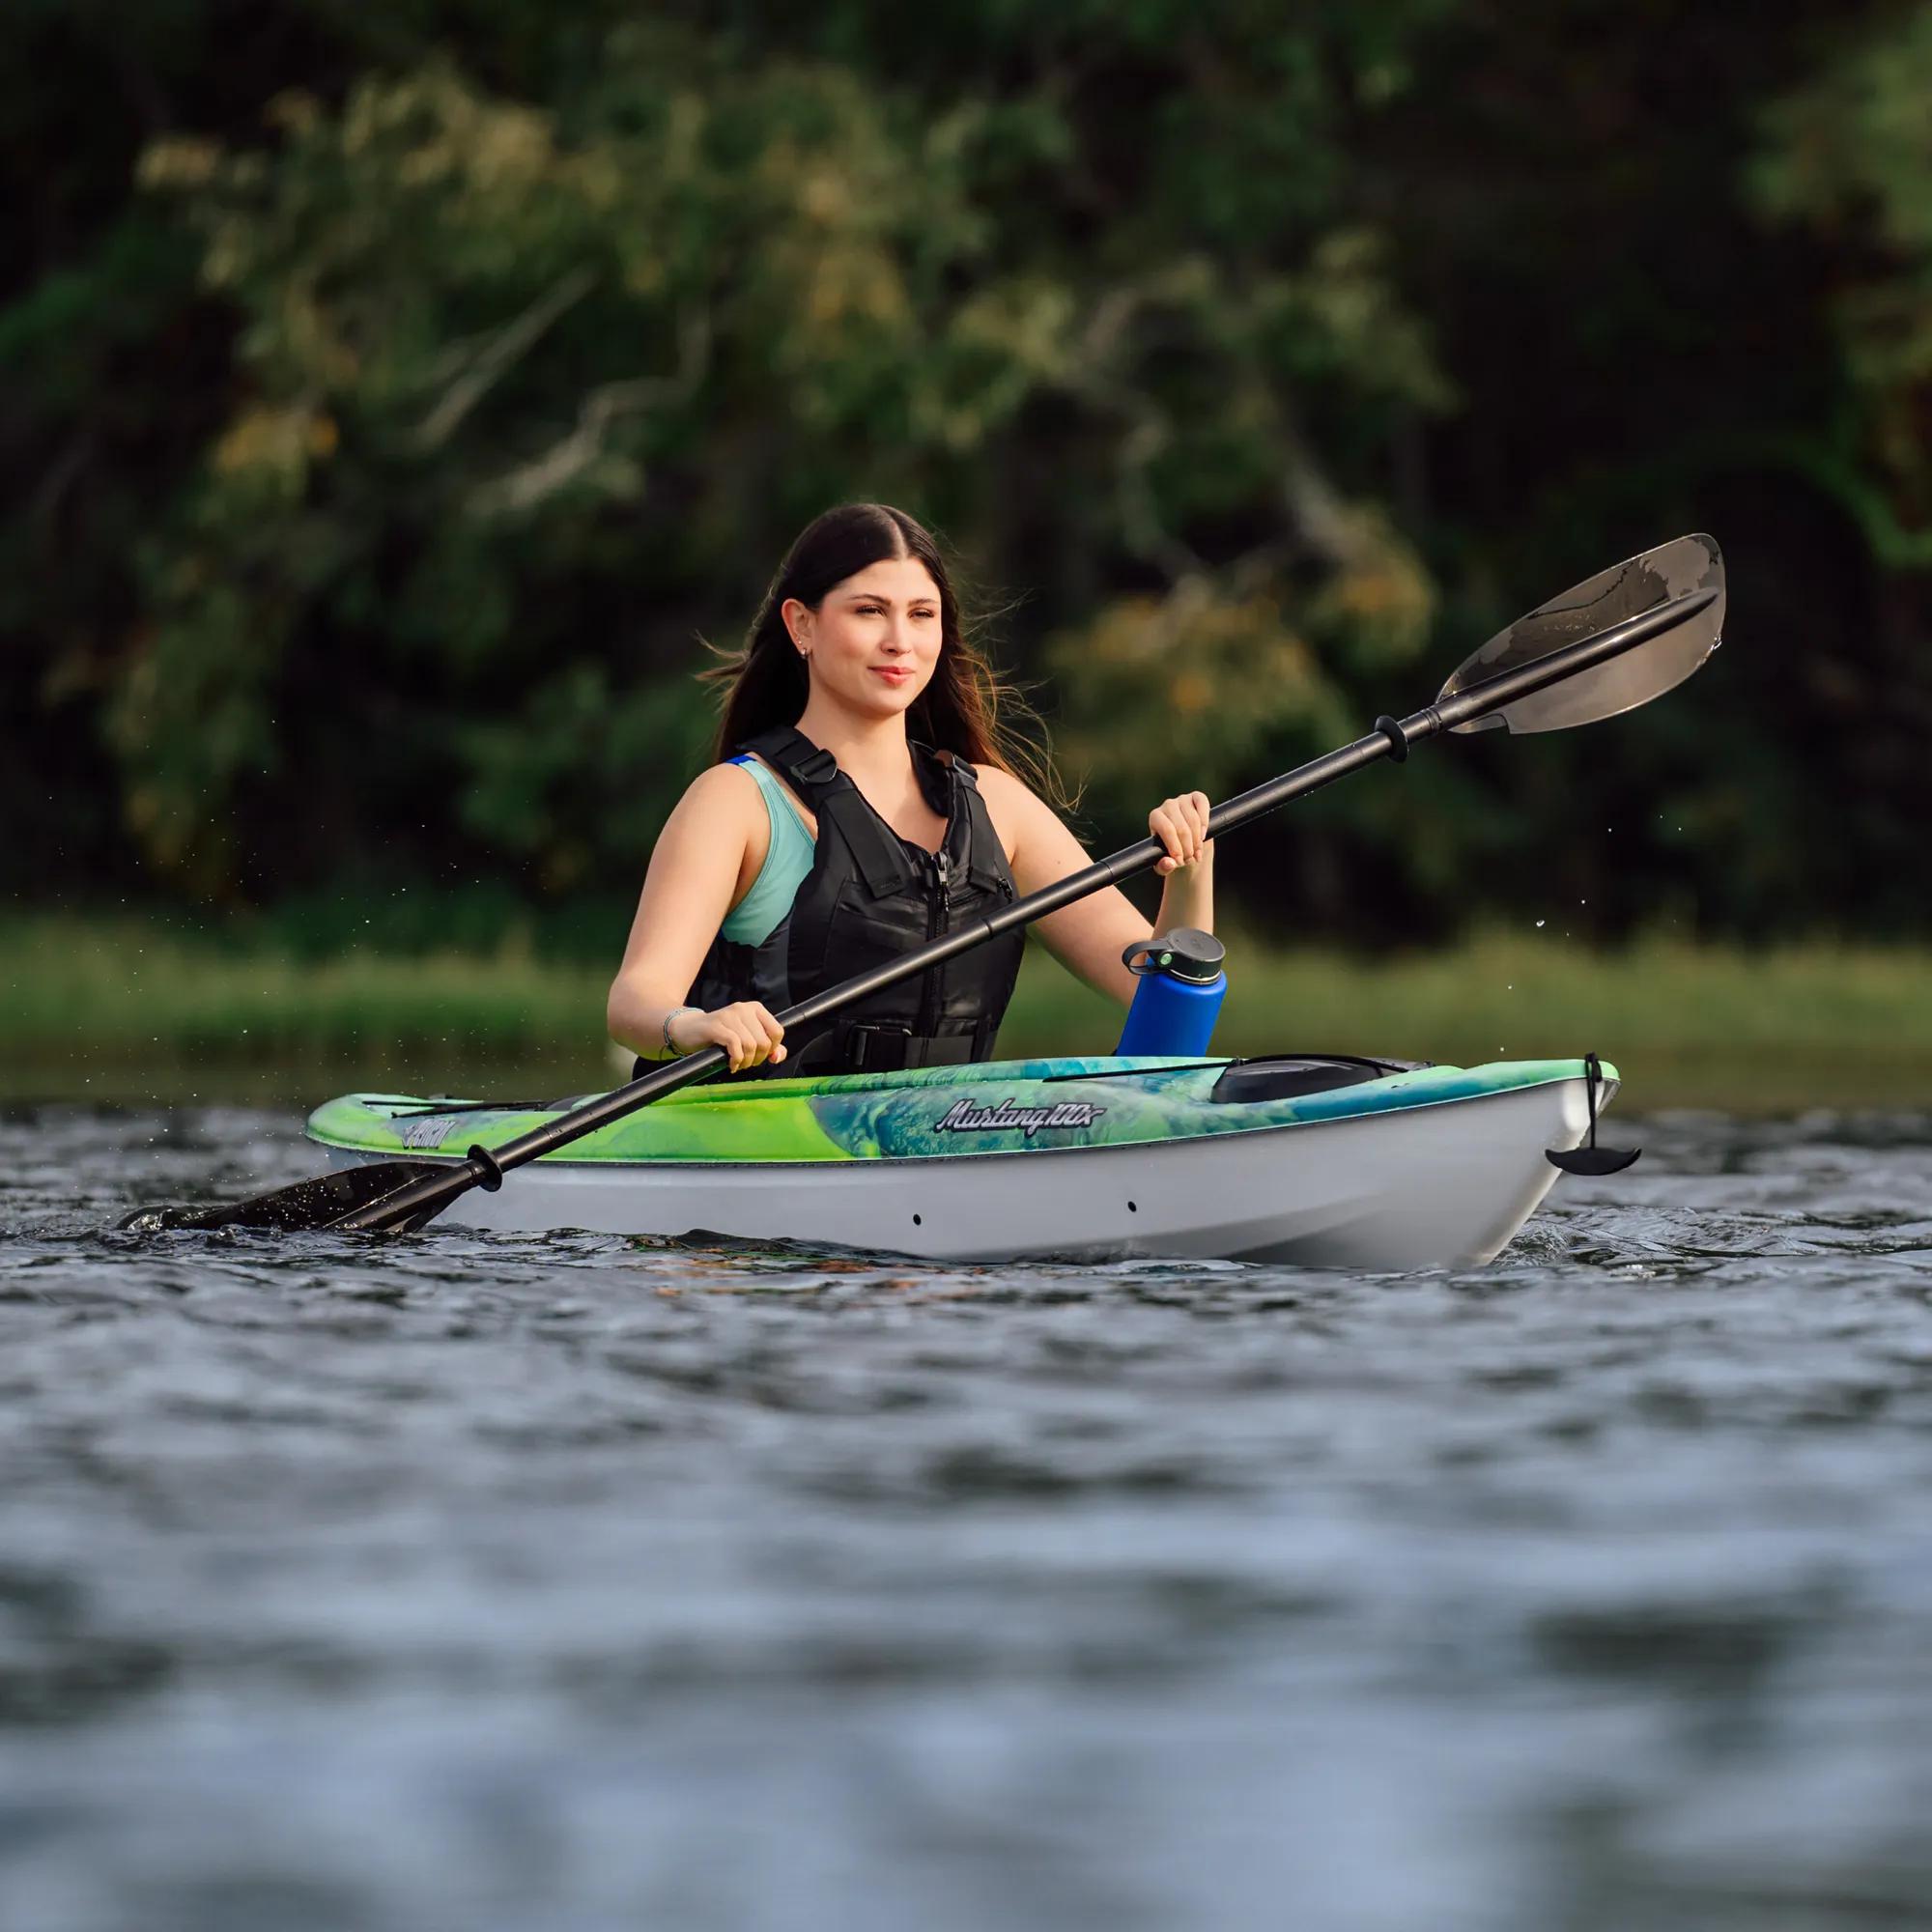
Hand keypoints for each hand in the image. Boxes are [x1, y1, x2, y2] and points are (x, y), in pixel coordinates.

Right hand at [670, 1000, 786, 1069]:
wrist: (688, 1030)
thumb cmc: (720, 1036)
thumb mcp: (747, 1039)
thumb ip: (768, 1047)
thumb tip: (777, 1057)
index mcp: (756, 1009)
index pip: (777, 1031)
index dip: (771, 1049)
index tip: (760, 1056)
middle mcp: (744, 1008)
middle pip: (764, 1042)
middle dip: (757, 1059)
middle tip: (746, 1063)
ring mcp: (729, 1015)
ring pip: (750, 1045)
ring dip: (746, 1061)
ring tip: (738, 1064)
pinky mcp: (716, 1025)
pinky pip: (734, 1045)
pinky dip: (736, 1059)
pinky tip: (731, 1064)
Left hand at [1149, 791, 1211, 875]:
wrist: (1187, 843)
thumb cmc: (1172, 853)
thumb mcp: (1165, 864)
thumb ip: (1163, 866)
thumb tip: (1169, 863)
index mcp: (1156, 817)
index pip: (1167, 830)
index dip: (1176, 847)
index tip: (1180, 862)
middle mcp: (1168, 806)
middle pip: (1182, 828)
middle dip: (1188, 848)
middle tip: (1190, 860)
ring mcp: (1182, 799)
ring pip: (1194, 820)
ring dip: (1197, 841)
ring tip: (1196, 855)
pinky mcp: (1196, 797)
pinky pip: (1203, 804)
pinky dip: (1205, 821)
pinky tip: (1204, 836)